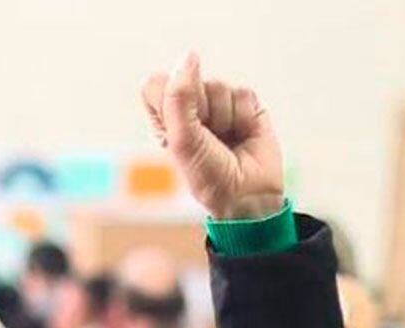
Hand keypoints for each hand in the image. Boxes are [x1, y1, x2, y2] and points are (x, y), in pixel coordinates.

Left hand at [141, 53, 285, 220]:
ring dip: (223, 116)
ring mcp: (219, 105)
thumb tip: (189, 56)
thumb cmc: (208, 175)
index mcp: (165, 118)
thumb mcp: (182, 139)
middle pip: (190, 79)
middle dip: (200, 110)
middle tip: (207, 138)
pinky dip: (243, 116)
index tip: (181, 127)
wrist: (248, 194)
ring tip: (226, 139)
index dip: (170, 99)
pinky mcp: (246, 105)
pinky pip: (242, 92)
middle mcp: (191, 109)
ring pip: (218, 84)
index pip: (156, 83)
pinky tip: (243, 134)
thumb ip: (179, 96)